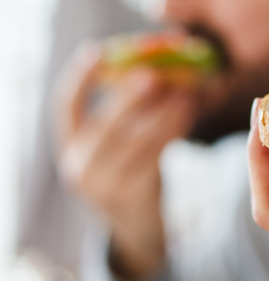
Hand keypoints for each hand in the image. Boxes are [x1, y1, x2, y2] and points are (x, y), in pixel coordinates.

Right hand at [54, 44, 196, 280]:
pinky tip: (190, 110)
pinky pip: (157, 155)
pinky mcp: (133, 194)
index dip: (81, 79)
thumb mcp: (117, 147)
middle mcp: (80, 166)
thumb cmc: (130, 174)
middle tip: (155, 73)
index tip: (96, 51)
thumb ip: (128, 115)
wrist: (137, 229)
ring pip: (137, 140)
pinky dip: (175, 128)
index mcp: (71, 147)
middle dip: (130, 96)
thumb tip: (160, 68)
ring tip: (187, 89)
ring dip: (165, 111)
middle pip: (105, 124)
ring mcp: (105, 184)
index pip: (66, 108)